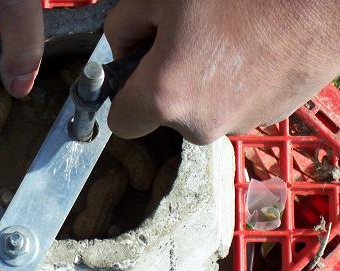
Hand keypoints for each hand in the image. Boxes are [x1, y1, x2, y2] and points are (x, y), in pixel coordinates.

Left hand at [104, 0, 339, 143]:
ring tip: (227, 38)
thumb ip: (123, 27)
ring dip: (202, 83)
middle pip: (163, 115)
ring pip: (200, 110)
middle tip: (187, 39)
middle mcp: (198, 125)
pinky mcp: (267, 118)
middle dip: (165, 83)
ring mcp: (236, 124)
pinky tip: (252, 48)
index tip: (133, 74)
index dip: (122, 96)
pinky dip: (233, 84)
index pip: (121, 123)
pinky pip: (232, 104)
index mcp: (165, 97)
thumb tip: (123, 50)